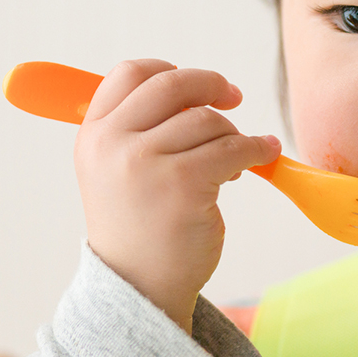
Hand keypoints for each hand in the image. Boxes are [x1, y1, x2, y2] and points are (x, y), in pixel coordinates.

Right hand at [74, 59, 280, 333]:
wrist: (140, 287)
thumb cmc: (138, 226)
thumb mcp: (116, 170)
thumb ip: (140, 127)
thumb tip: (195, 89)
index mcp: (93, 135)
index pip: (129, 73)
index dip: (168, 69)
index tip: (195, 84)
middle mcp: (113, 144)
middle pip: (172, 84)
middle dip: (210, 84)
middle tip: (233, 96)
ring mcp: (145, 163)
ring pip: (207, 120)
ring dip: (232, 133)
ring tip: (233, 159)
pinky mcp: (183, 184)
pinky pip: (234, 147)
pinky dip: (257, 148)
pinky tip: (263, 155)